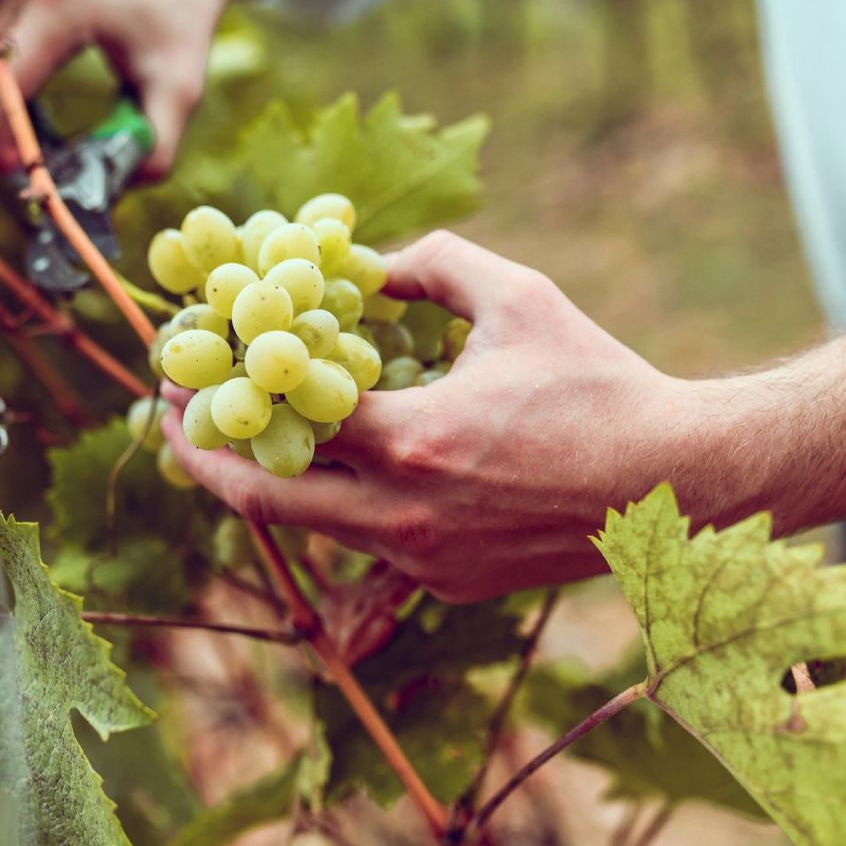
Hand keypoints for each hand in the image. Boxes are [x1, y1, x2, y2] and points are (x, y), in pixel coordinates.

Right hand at [0, 0, 262, 177]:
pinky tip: (22, 103)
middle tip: (14, 167)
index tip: (14, 172)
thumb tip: (115, 186)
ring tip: (22, 138)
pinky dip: (0, 71)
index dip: (1, 130)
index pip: (9, 75)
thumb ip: (155, 143)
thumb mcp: (179, 86)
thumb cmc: (180, 19)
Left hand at [161, 231, 694, 601]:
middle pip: (265, 498)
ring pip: (310, 531)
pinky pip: (367, 556)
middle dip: (202, 462)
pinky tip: (340, 483)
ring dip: (268, 487)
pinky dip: (339, 517)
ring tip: (248, 443)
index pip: (280, 419)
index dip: (217, 392)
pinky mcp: (445, 583)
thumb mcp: (519, 299)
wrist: (672, 483)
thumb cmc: (600, 385)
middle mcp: (403, 515)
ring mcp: (421, 560)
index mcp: (411, 441)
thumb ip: (433, 267)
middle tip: (172, 424)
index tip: (175, 372)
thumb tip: (367, 262)